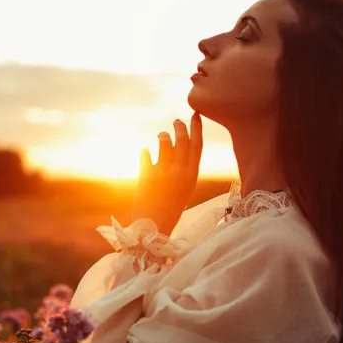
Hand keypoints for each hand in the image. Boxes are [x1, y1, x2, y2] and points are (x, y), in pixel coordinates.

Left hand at [131, 111, 202, 237]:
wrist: (153, 227)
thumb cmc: (171, 208)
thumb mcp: (185, 188)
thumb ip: (184, 168)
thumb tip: (178, 144)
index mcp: (192, 176)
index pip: (197, 145)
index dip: (196, 128)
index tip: (195, 115)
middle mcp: (179, 172)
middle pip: (182, 139)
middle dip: (179, 126)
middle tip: (176, 122)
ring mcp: (162, 173)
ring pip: (164, 142)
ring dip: (163, 136)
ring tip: (161, 137)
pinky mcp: (146, 175)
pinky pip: (145, 154)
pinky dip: (144, 152)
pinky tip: (144, 153)